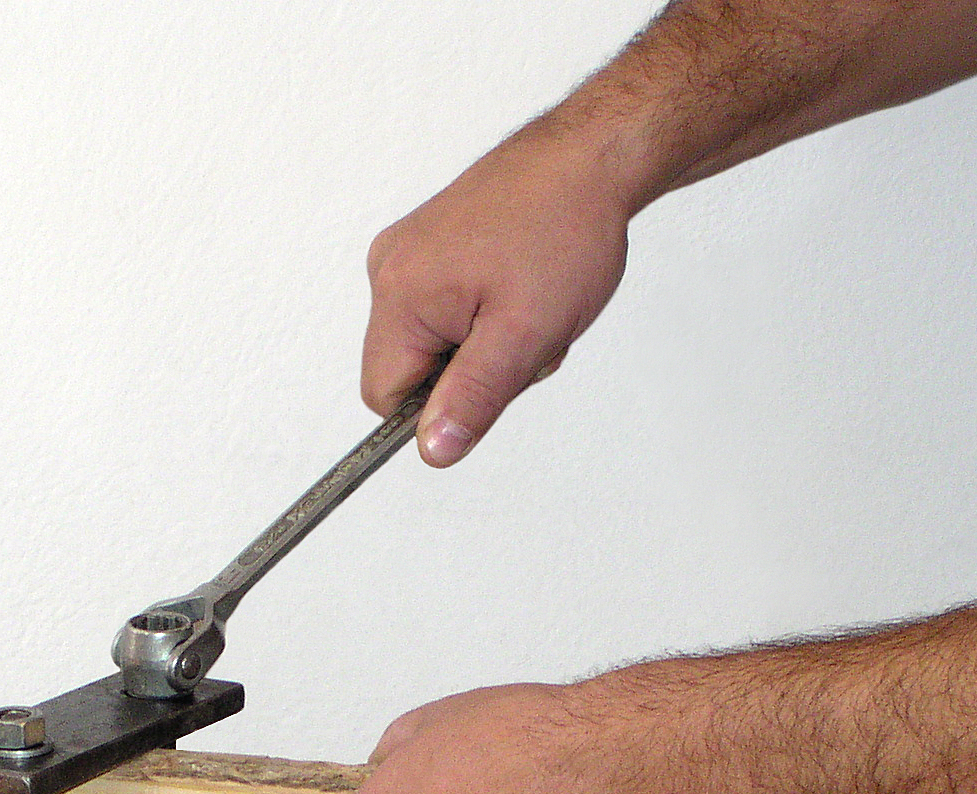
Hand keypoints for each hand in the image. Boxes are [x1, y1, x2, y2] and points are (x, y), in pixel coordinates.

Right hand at [364, 125, 632, 466]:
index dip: (440, 406)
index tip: (491, 380)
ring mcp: (409, 252)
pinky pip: (446, 308)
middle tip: (525, 335)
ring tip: (531, 306)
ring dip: (486, 344)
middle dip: (471, 371)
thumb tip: (432, 451)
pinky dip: (486, 314)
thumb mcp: (524, 334)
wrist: (591, 158)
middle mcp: (389, 269)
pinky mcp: (432, 242)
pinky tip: (522, 288)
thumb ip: (472, 398)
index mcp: (399, 294)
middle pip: (412, 368)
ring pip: (435, 341)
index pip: (385, 396)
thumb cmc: (563, 232)